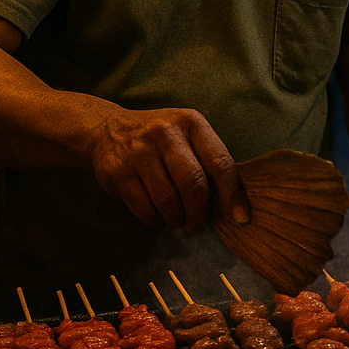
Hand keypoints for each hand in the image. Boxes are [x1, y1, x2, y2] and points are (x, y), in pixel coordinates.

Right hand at [87, 107, 251, 232]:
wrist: (107, 131)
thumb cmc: (161, 139)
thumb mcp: (187, 135)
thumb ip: (209, 162)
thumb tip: (234, 207)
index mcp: (190, 122)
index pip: (220, 163)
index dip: (233, 195)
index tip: (240, 218)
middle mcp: (164, 133)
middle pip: (193, 185)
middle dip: (200, 214)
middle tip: (197, 226)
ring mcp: (138, 152)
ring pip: (168, 201)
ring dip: (177, 220)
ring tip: (178, 221)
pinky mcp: (117, 172)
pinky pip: (144, 209)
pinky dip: (155, 220)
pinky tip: (158, 215)